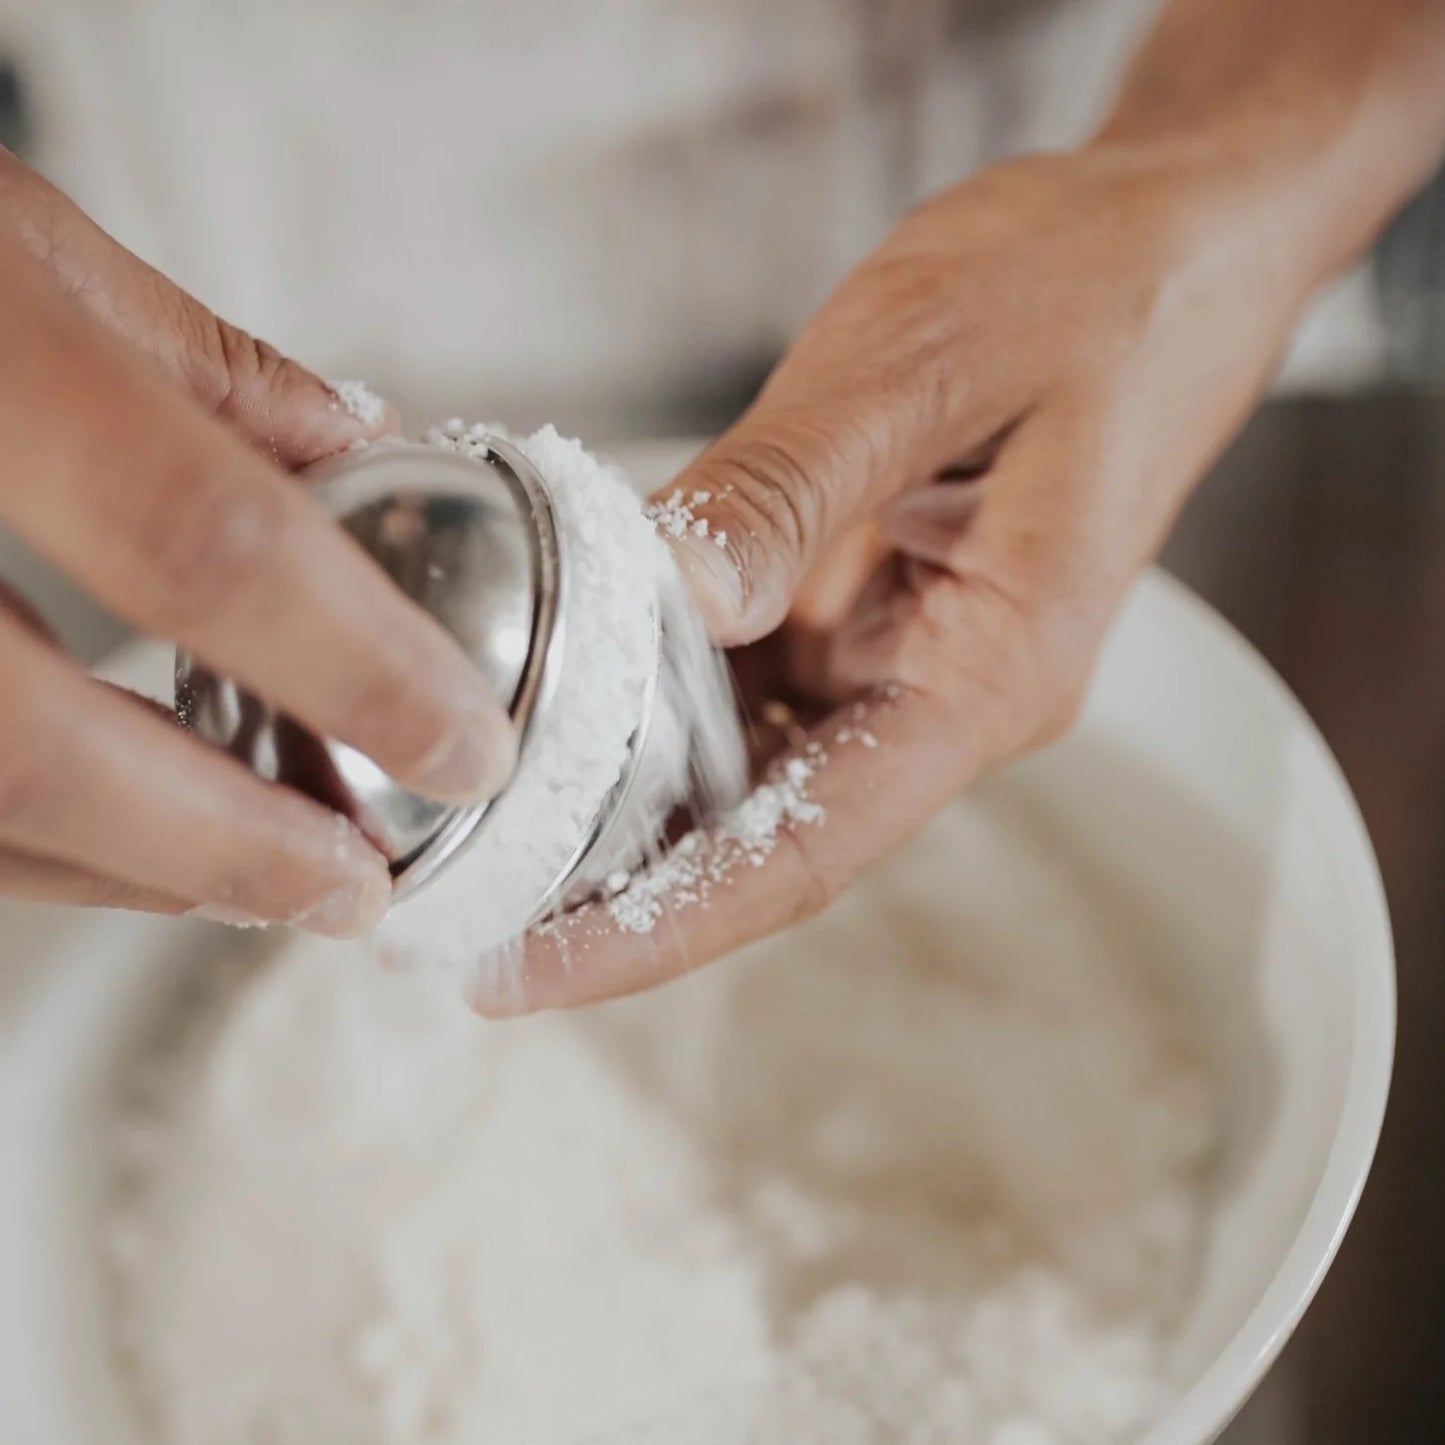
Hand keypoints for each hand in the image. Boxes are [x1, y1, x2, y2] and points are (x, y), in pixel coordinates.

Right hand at [0, 150, 514, 931]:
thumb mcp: (12, 237)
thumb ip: (195, 367)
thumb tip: (362, 449)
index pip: (195, 541)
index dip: (352, 667)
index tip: (462, 743)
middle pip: (36, 747)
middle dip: (224, 846)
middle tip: (351, 889)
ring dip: (130, 869)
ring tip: (266, 882)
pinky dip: (37, 837)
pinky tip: (128, 840)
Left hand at [507, 142, 1310, 1012]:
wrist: (1167, 245)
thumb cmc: (1083, 289)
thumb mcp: (922, 362)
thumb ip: (789, 486)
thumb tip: (675, 595)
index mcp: (988, 671)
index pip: (809, 849)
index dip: (662, 926)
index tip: (532, 974)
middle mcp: (946, 692)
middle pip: (769, 835)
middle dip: (621, 887)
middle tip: (465, 912)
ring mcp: (908, 655)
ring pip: (755, 765)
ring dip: (630, 799)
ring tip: (489, 827)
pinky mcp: (874, 605)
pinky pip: (758, 680)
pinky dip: (662, 696)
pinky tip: (568, 698)